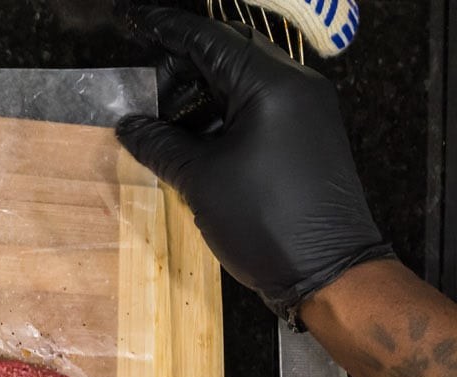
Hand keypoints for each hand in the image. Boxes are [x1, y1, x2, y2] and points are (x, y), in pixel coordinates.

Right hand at [116, 6, 391, 325]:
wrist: (329, 270)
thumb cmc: (264, 221)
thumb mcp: (200, 181)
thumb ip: (161, 145)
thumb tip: (129, 125)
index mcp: (271, 85)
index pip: (210, 39)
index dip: (165, 28)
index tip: (131, 18)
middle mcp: (294, 87)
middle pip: (228, 56)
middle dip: (180, 64)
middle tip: (141, 83)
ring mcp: (303, 112)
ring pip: (240, 84)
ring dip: (198, 96)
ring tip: (159, 120)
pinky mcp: (304, 137)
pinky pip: (255, 110)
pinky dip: (219, 117)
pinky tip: (190, 139)